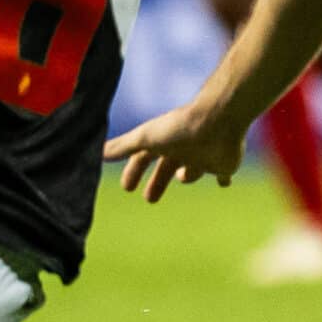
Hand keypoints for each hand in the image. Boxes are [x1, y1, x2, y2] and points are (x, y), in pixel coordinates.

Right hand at [106, 104, 249, 202]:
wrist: (218, 121)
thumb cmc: (180, 129)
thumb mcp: (146, 138)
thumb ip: (123, 146)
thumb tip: (97, 152)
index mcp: (164, 142)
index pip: (144, 158)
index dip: (134, 172)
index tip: (127, 188)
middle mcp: (183, 148)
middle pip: (167, 168)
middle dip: (158, 182)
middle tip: (150, 200)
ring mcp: (204, 156)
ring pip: (193, 169)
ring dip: (188, 175)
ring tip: (182, 177)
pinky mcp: (223, 163)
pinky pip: (224, 173)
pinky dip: (224, 178)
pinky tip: (224, 183)